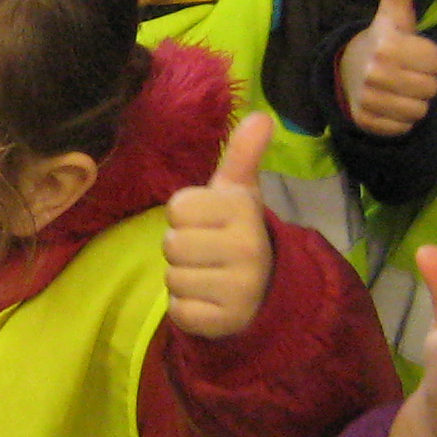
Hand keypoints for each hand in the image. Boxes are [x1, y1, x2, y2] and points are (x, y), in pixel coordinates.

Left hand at [164, 111, 276, 339]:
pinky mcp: (224, 321)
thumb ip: (243, 155)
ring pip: (172, 278)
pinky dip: (187, 308)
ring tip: (211, 276)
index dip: (186, 216)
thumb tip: (263, 115)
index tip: (211, 223)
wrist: (265, 293)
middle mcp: (247, 248)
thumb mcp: (239, 194)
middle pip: (170, 243)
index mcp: (244, 211)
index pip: (177, 207)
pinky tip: (210, 302)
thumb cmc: (236, 233)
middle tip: (210, 253)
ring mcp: (238, 288)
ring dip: (184, 279)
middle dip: (182, 248)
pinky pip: (179, 311)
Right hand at [338, 0, 436, 138]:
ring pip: (420, 110)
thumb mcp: (394, 11)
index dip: (430, 58)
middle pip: (432, 88)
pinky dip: (400, 119)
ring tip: (399, 88)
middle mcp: (374, 72)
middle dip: (424, 81)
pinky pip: (404, 127)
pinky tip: (389, 105)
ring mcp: (368, 99)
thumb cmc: (383, 40)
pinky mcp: (365, 122)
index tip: (413, 52)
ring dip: (415, 101)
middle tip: (406, 71)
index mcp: (386, 44)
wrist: (346, 70)